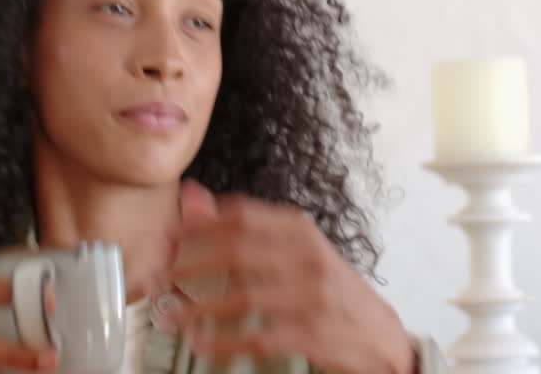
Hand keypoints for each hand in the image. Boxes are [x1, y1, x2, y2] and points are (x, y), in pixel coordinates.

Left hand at [170, 181, 415, 373]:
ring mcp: (312, 296)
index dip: (196, 225)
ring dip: (199, 310)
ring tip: (171, 317)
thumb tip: (191, 195)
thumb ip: (243, 225)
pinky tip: (202, 345)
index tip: (165, 238)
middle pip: (237, 250)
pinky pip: (257, 337)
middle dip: (189, 264)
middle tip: (160, 278)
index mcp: (300, 230)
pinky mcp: (312, 333)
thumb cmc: (328, 288)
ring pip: (243, 297)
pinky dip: (223, 343)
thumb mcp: (293, 249)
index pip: (241, 214)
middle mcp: (308, 256)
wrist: (380, 335)